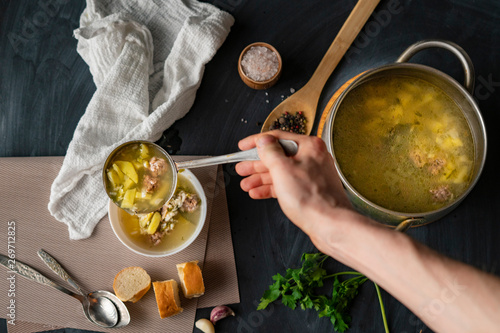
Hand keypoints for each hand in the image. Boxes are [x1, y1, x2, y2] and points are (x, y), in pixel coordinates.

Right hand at [236, 131, 351, 235]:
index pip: (277, 137)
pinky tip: (258, 192)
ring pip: (281, 172)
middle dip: (257, 164)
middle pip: (278, 156)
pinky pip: (286, 185)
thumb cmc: (312, 198)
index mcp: (309, 146)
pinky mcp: (310, 191)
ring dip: (261, 178)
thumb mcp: (282, 169)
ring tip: (246, 184)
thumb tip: (263, 141)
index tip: (243, 146)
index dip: (256, 142)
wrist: (330, 224)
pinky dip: (271, 188)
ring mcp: (312, 175)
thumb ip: (270, 152)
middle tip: (242, 168)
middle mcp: (312, 158)